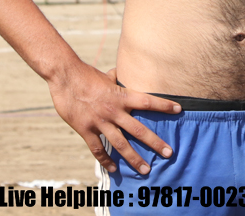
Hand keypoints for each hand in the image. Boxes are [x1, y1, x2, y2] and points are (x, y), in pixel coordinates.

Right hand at [47, 62, 180, 174]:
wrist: (64, 76)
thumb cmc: (86, 74)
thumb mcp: (106, 76)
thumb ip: (117, 80)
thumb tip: (122, 74)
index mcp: (121, 96)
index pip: (148, 101)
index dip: (164, 105)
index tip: (179, 110)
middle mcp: (113, 110)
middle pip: (138, 129)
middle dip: (155, 142)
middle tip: (169, 153)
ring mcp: (99, 121)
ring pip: (120, 144)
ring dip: (134, 158)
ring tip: (146, 169)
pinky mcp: (85, 129)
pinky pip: (98, 149)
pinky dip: (106, 161)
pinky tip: (114, 169)